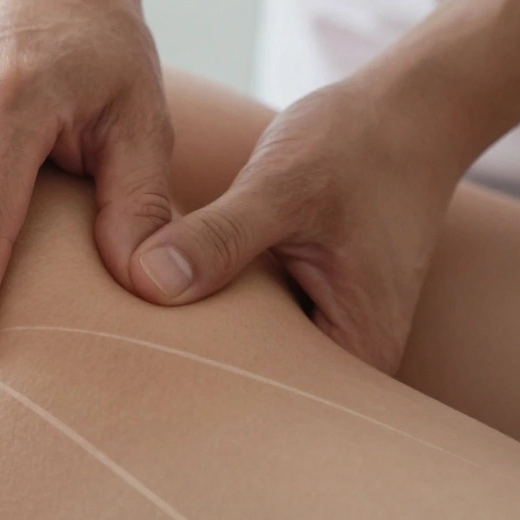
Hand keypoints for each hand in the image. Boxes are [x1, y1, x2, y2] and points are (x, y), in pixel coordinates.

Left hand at [129, 78, 460, 372]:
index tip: (135, 377)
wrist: (404, 112)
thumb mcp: (283, 186)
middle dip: (189, 372)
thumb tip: (148, 282)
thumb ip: (219, 236)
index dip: (199, 395)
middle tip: (116, 360)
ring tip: (125, 335)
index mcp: (360, 350)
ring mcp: (325, 333)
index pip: (269, 408)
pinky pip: (246, 325)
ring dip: (196, 340)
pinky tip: (158, 299)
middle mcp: (347, 358)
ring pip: (245, 357)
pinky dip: (210, 310)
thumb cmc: (357, 145)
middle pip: (253, 390)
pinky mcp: (301, 306)